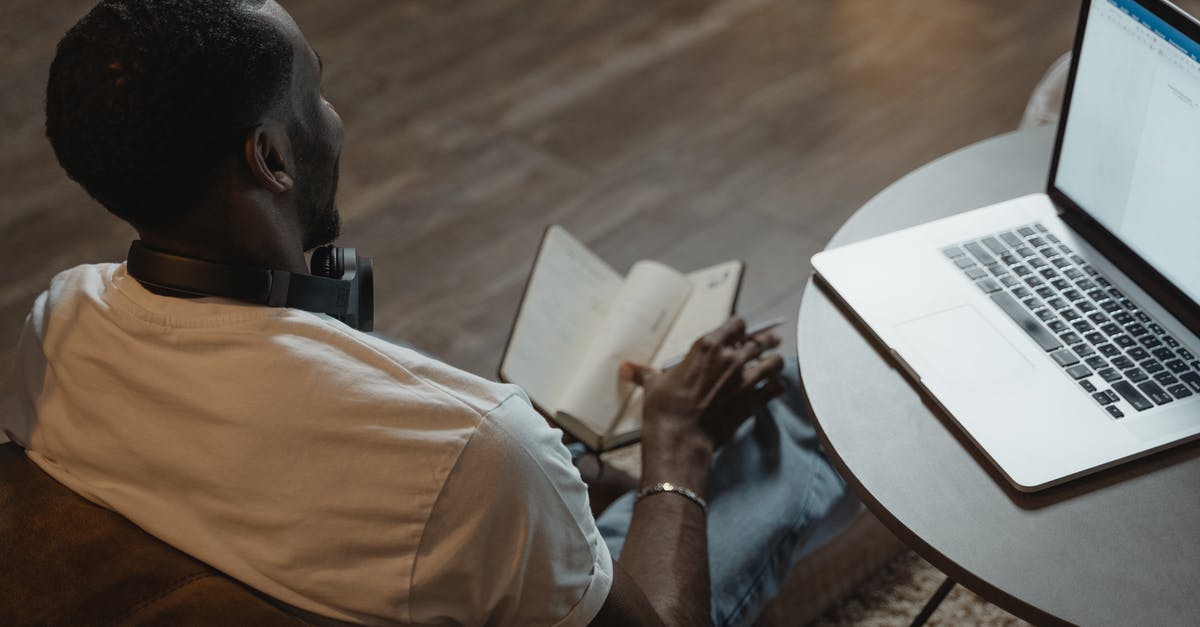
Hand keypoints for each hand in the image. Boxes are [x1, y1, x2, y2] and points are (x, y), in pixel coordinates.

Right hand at [620, 317, 784, 483]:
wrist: (679, 438)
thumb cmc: (664, 408)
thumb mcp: (653, 384)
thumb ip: (645, 371)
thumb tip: (625, 367)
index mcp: (708, 346)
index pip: (736, 324)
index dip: (740, 327)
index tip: (740, 331)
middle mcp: (731, 358)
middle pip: (760, 340)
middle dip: (766, 339)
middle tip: (771, 339)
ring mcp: (745, 380)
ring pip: (775, 362)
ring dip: (775, 361)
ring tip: (775, 362)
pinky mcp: (752, 402)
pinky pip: (776, 388)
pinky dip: (777, 387)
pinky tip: (774, 388)